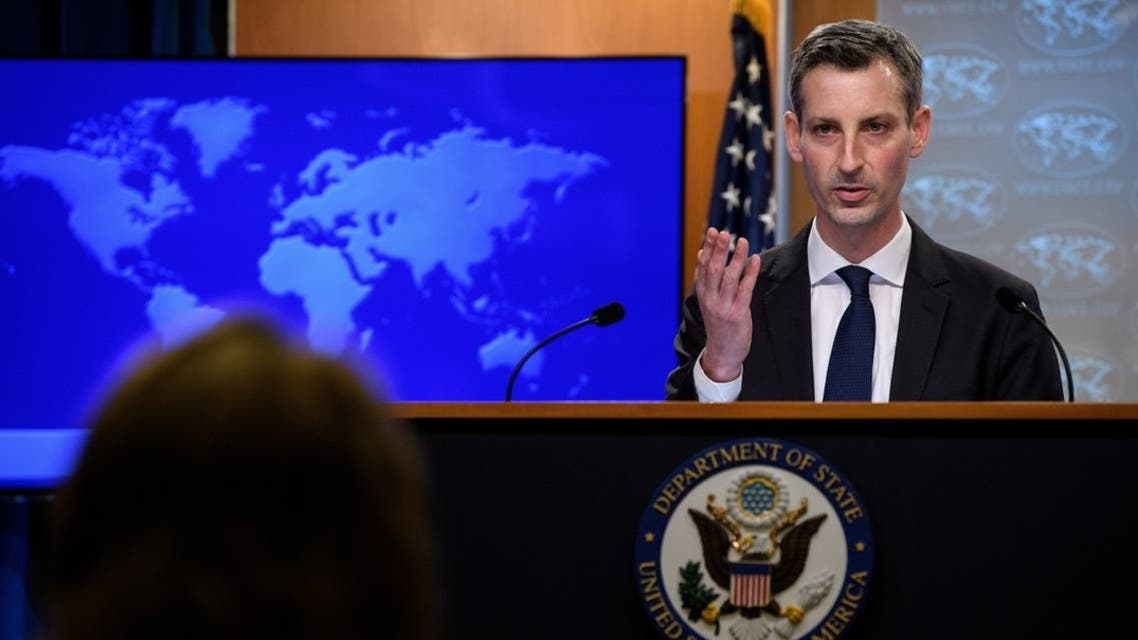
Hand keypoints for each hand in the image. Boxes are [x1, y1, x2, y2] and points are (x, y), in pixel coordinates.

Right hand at [694, 228, 760, 380]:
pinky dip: (750, 274)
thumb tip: (702, 252)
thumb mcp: (708, 299)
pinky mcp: (737, 314)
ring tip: (742, 241)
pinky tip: (754, 260)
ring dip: (735, 258)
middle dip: (719, 250)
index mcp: (703, 293)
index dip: (709, 248)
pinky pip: (745, 290)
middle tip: (724, 232)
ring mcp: (723, 307)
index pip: (704, 266)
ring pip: (729, 278)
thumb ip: (707, 277)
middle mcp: (710, 299)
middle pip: (714, 269)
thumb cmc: (718, 324)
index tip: (713, 231)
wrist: (722, 353)